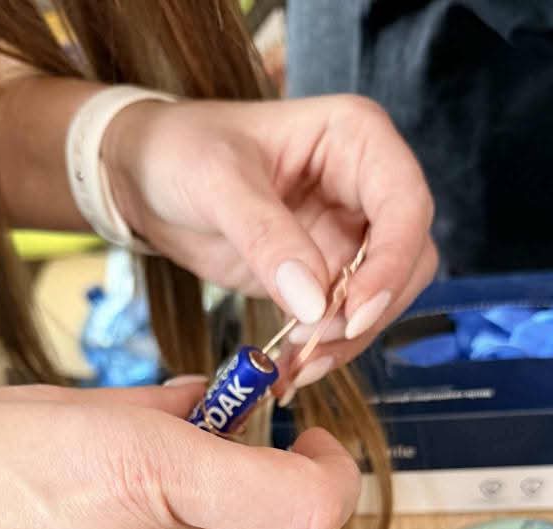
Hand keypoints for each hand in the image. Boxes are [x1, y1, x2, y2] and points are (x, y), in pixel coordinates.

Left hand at [105, 95, 436, 392]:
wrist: (145, 178)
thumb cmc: (180, 152)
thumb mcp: (216, 183)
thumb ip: (266, 238)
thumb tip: (313, 304)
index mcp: (355, 137)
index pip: (407, 205)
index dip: (391, 265)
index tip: (353, 315)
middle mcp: (364, 185)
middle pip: (406, 259)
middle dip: (368, 310)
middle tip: (316, 343)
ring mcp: (348, 232)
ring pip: (381, 298)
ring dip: (348, 337)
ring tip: (297, 361)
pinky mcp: (324, 272)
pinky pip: (344, 318)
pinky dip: (325, 347)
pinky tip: (293, 367)